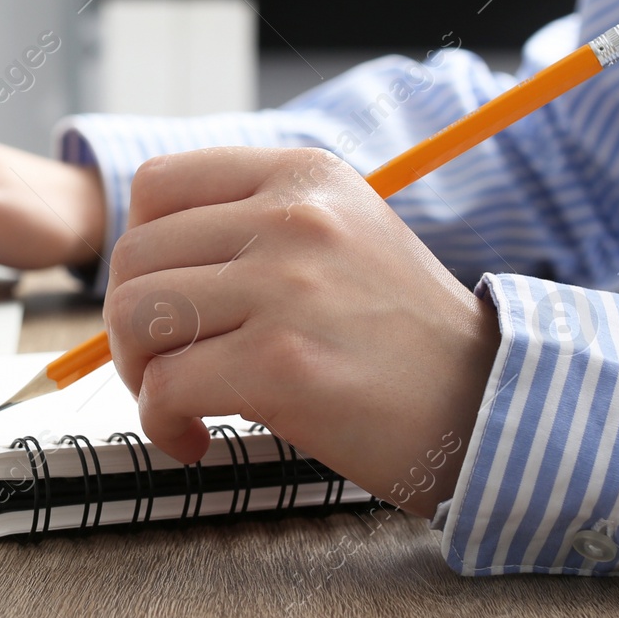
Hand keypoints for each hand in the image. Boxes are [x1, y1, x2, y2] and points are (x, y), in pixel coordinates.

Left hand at [103, 147, 499, 516]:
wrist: (488, 409)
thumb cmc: (398, 336)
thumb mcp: (339, 236)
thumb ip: (251, 225)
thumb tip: (138, 254)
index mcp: (302, 176)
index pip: (157, 184)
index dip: (139, 249)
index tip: (165, 299)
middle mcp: (292, 218)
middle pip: (133, 258)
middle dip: (130, 326)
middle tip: (166, 370)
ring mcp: (285, 287)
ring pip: (133, 317)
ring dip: (139, 374)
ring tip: (178, 405)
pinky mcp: (280, 364)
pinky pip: (164, 387)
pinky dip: (161, 423)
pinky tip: (196, 441)